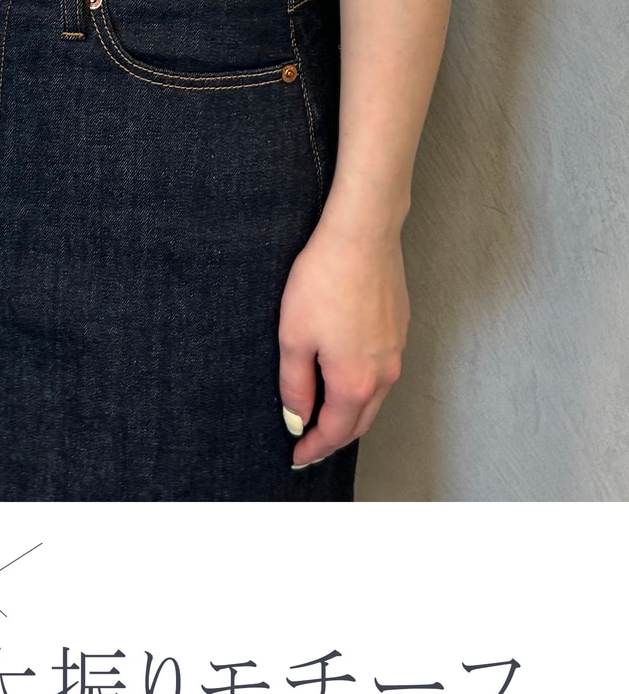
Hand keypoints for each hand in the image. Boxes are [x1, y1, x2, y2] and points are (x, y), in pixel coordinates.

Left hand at [277, 214, 409, 467]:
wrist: (362, 236)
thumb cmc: (322, 282)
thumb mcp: (294, 336)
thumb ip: (295, 384)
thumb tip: (297, 420)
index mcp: (355, 382)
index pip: (334, 431)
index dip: (313, 448)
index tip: (296, 457)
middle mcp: (383, 374)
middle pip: (359, 421)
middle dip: (334, 437)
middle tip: (309, 444)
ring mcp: (396, 351)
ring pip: (373, 397)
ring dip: (350, 412)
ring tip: (325, 414)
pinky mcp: (399, 328)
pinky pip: (381, 371)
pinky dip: (363, 385)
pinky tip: (345, 374)